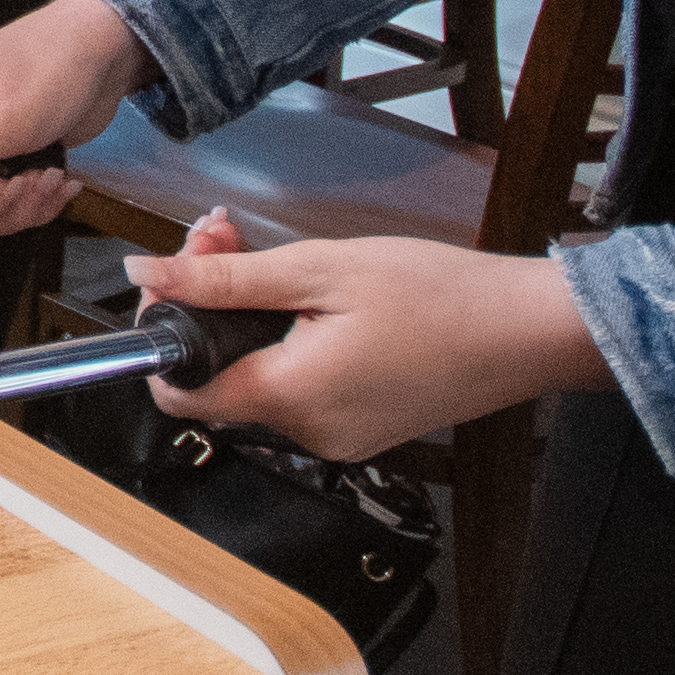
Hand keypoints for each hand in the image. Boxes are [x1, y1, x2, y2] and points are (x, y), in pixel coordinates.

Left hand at [131, 211, 606, 458]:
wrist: (527, 330)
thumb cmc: (439, 296)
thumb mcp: (320, 270)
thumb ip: (225, 279)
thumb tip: (147, 277)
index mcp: (290, 398)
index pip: (179, 393)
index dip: (163, 333)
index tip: (175, 278)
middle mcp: (307, 433)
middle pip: (218, 377)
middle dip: (207, 305)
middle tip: (223, 237)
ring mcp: (337, 437)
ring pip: (257, 379)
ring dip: (245, 317)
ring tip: (266, 254)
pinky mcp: (362, 428)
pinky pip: (299, 389)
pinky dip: (286, 342)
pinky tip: (305, 297)